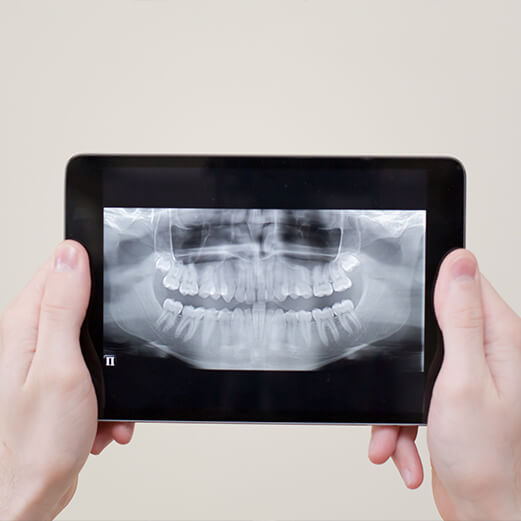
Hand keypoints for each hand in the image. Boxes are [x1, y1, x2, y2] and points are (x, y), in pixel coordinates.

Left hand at [0, 241, 133, 520]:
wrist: (28, 496)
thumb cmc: (37, 442)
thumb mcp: (61, 365)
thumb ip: (64, 307)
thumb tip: (71, 255)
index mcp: (25, 325)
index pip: (58, 269)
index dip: (90, 271)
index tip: (111, 296)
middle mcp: (29, 340)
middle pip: (81, 306)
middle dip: (108, 335)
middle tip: (111, 361)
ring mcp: (43, 363)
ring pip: (94, 345)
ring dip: (110, 372)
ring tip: (106, 400)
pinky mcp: (57, 384)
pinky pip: (93, 374)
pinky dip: (105, 395)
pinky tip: (101, 417)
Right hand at [368, 249, 520, 519]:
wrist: (486, 514)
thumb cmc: (487, 459)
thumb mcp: (463, 380)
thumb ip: (459, 320)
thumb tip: (459, 262)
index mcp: (498, 339)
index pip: (464, 284)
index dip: (430, 287)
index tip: (408, 313)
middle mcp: (486, 353)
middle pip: (428, 328)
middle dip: (402, 363)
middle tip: (398, 389)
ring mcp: (467, 377)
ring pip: (412, 367)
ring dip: (395, 405)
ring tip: (395, 436)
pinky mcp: (449, 399)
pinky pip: (410, 396)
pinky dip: (400, 424)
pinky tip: (404, 449)